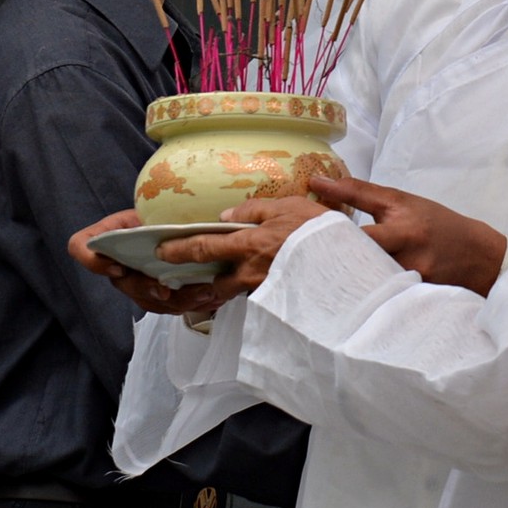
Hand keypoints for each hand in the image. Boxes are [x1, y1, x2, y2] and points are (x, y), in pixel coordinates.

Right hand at [67, 208, 241, 315]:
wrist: (181, 220)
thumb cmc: (165, 209)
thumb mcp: (158, 203)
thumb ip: (159, 212)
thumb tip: (177, 222)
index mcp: (110, 234)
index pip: (81, 247)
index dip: (94, 262)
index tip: (119, 268)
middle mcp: (118, 261)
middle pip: (122, 283)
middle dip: (146, 289)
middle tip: (167, 290)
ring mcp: (136, 279)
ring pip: (148, 300)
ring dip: (176, 300)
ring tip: (202, 293)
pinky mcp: (157, 292)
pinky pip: (168, 306)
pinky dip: (190, 304)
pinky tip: (210, 298)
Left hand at [141, 195, 337, 291]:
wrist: (348, 268)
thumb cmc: (319, 232)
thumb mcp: (287, 207)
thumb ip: (253, 211)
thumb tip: (226, 217)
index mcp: (247, 246)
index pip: (202, 248)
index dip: (177, 250)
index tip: (159, 251)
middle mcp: (249, 274)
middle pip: (215, 281)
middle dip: (204, 278)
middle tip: (193, 273)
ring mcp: (263, 291)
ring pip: (235, 290)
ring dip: (228, 284)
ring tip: (228, 276)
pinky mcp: (277, 301)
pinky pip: (256, 295)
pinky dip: (251, 288)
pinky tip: (260, 280)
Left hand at [310, 176, 507, 296]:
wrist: (478, 257)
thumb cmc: (436, 223)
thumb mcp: (402, 201)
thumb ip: (359, 193)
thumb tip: (317, 182)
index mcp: (403, 229)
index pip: (358, 235)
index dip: (326, 235)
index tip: (299, 234)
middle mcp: (407, 260)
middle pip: (357, 267)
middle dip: (327, 264)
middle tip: (296, 261)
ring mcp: (410, 286)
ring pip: (365, 286)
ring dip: (341, 281)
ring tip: (312, 278)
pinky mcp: (412, 303)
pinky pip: (377, 300)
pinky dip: (358, 295)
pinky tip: (340, 295)